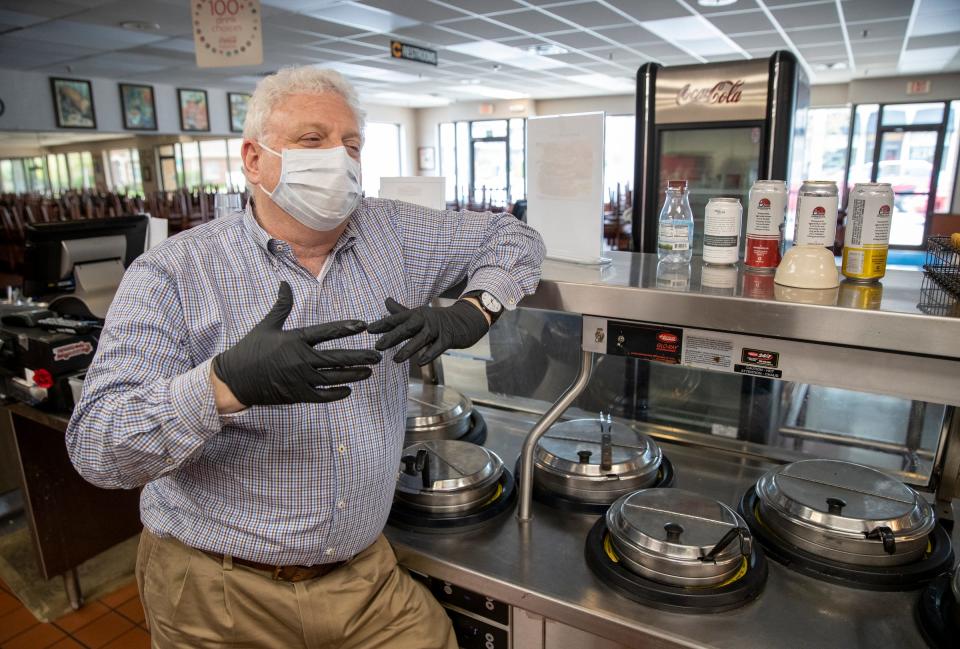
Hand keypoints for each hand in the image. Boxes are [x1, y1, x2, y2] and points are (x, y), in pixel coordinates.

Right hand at [212, 282, 380, 405]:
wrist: (234, 379)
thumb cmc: (250, 350)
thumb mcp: (266, 326)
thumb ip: (281, 306)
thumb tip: (285, 284)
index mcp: (295, 340)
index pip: (326, 332)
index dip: (346, 328)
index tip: (363, 325)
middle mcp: (300, 359)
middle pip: (337, 357)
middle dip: (360, 356)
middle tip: (377, 355)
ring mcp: (300, 379)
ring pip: (334, 377)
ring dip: (353, 374)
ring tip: (369, 371)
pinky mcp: (297, 395)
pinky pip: (322, 395)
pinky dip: (337, 393)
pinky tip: (348, 389)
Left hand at [368, 298, 489, 365]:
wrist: (465, 321)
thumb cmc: (437, 320)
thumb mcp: (419, 314)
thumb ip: (401, 311)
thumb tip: (386, 300)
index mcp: (416, 313)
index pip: (397, 318)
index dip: (383, 323)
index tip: (369, 329)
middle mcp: (425, 319)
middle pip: (407, 327)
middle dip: (392, 336)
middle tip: (378, 346)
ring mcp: (437, 329)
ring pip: (421, 338)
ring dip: (408, 349)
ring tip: (396, 360)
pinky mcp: (448, 338)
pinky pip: (438, 348)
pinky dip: (429, 354)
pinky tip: (420, 363)